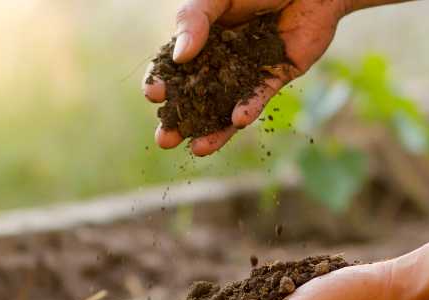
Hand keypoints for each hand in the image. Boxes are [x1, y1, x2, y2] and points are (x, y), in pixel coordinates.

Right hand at [144, 0, 349, 155]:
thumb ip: (195, 20)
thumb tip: (179, 56)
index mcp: (202, 38)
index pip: (175, 65)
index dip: (163, 81)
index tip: (153, 94)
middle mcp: (222, 58)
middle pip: (195, 96)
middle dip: (180, 120)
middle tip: (164, 140)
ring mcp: (247, 70)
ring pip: (225, 105)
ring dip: (211, 129)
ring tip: (197, 150)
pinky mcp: (275, 75)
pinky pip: (259, 96)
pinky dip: (248, 108)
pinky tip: (236, 120)